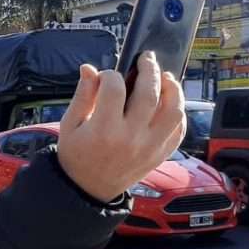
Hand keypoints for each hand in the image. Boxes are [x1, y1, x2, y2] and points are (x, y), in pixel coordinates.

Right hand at [58, 52, 185, 202]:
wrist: (87, 189)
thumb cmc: (76, 156)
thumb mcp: (69, 126)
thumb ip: (82, 96)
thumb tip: (89, 69)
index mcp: (103, 129)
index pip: (114, 88)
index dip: (110, 75)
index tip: (106, 75)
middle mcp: (130, 137)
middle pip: (149, 94)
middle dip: (150, 70)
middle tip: (147, 59)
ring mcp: (149, 147)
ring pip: (174, 110)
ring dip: (173, 89)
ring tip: (165, 78)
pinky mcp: (160, 154)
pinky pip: (179, 129)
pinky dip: (178, 112)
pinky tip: (169, 102)